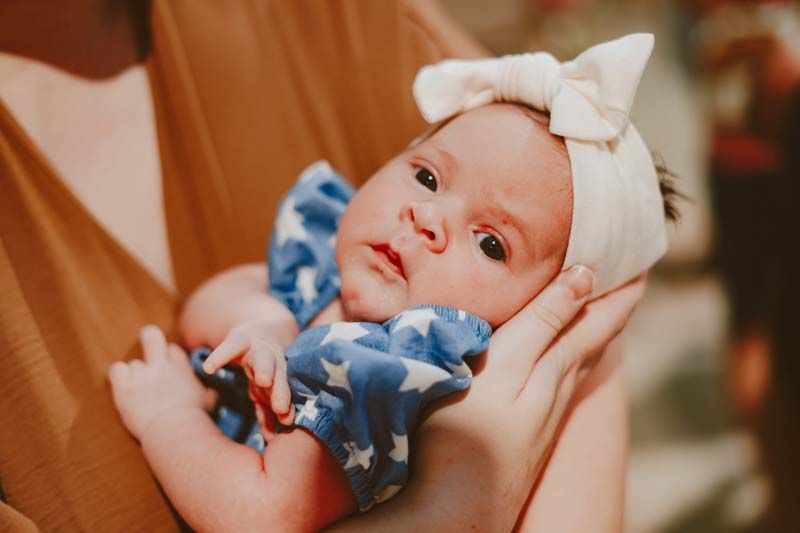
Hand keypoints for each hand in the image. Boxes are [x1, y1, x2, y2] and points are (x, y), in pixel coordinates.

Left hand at [108, 325, 216, 439]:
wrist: (174, 430)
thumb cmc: (194, 417)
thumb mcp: (209, 400)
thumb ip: (208, 390)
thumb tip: (212, 391)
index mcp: (180, 367)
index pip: (172, 349)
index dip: (169, 357)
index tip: (169, 369)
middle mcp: (160, 365)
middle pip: (150, 335)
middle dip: (149, 339)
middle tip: (147, 351)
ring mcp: (141, 375)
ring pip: (133, 363)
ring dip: (134, 375)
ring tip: (139, 392)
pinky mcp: (125, 386)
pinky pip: (117, 369)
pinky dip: (119, 377)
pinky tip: (124, 388)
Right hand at [202, 320, 293, 426]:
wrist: (266, 326)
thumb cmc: (267, 365)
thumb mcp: (266, 389)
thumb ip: (267, 413)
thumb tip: (270, 441)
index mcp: (283, 376)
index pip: (286, 393)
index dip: (287, 407)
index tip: (289, 423)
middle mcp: (276, 362)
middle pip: (280, 376)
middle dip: (282, 391)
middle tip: (283, 407)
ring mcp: (259, 348)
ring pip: (264, 358)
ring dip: (266, 369)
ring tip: (265, 381)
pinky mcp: (240, 337)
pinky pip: (230, 346)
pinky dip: (220, 356)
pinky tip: (209, 368)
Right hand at [332, 266, 646, 531]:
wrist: (456, 508)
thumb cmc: (467, 432)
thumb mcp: (504, 367)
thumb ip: (542, 323)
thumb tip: (585, 277)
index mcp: (556, 367)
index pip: (600, 318)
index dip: (622, 289)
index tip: (643, 258)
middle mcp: (557, 389)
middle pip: (595, 338)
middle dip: (613, 305)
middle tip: (629, 273)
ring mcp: (541, 413)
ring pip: (580, 360)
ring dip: (594, 328)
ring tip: (600, 305)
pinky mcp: (524, 430)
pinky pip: (561, 378)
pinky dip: (571, 353)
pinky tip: (563, 358)